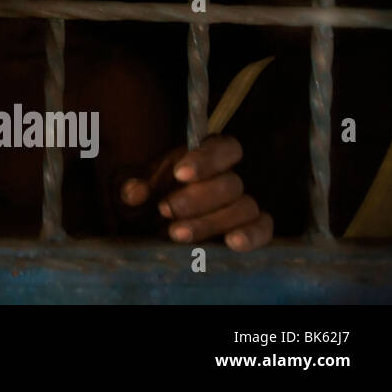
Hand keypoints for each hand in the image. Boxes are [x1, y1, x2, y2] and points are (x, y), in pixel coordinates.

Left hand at [121, 135, 273, 250]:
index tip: (180, 174)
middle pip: (231, 183)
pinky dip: (252, 235)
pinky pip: (263, 228)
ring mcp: (241, 205)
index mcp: (204, 158)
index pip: (224, 148)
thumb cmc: (140, 206)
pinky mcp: (250, 230)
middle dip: (197, 199)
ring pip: (244, 207)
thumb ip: (129, 188)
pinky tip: (231, 243)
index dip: (206, 159)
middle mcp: (226, 179)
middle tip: (165, 210)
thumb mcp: (127, 194)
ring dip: (211, 222)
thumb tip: (136, 191)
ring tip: (177, 234)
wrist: (145, 234)